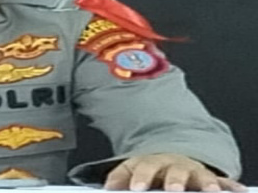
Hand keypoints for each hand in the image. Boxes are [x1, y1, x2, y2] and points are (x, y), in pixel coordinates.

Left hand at [104, 153, 246, 191]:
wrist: (173, 155)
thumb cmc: (152, 168)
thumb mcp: (134, 167)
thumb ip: (119, 176)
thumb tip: (107, 187)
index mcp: (153, 162)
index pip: (145, 169)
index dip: (141, 178)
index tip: (136, 188)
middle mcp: (175, 166)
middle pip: (175, 173)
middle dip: (174, 181)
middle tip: (173, 190)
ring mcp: (194, 172)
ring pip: (201, 176)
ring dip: (206, 183)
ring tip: (210, 192)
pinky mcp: (210, 179)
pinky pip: (223, 182)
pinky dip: (229, 186)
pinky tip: (237, 191)